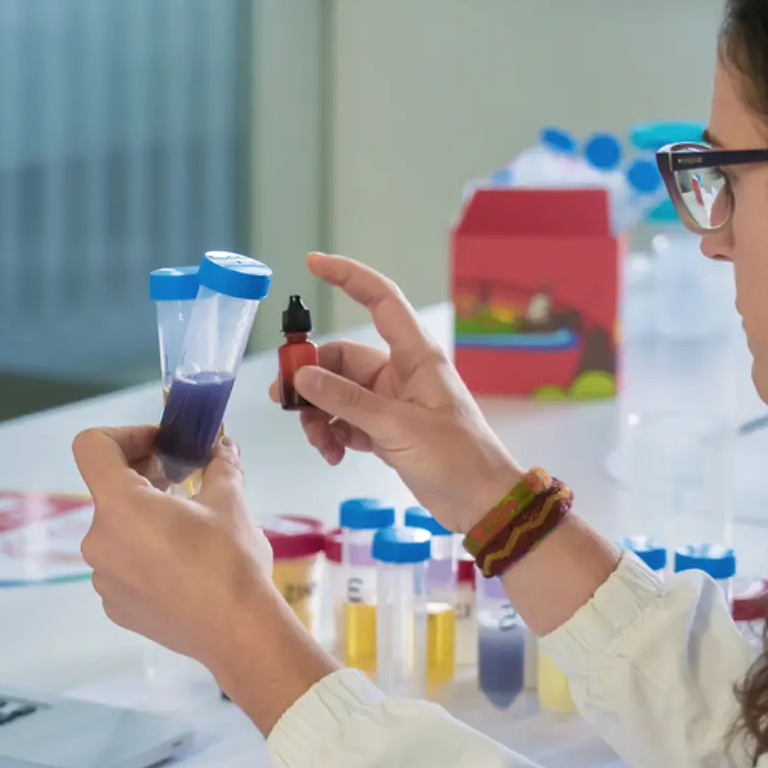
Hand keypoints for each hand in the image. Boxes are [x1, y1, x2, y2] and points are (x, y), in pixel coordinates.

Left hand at [75, 427, 338, 731]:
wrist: (238, 632)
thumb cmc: (230, 560)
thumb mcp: (230, 501)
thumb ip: (220, 464)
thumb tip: (223, 445)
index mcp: (119, 505)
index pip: (92, 446)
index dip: (125, 435)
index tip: (161, 446)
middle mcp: (98, 540)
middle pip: (109, 491)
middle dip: (144, 478)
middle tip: (184, 482)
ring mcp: (103, 578)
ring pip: (117, 531)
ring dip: (145, 520)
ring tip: (187, 529)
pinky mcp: (115, 607)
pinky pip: (122, 567)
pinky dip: (145, 557)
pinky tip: (182, 567)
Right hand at [273, 253, 519, 533]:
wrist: (482, 504)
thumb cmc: (457, 458)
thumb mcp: (398, 427)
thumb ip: (346, 400)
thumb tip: (301, 376)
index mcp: (416, 356)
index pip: (379, 300)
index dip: (347, 276)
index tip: (312, 263)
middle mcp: (401, 373)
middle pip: (341, 358)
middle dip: (311, 379)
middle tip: (285, 402)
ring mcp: (391, 403)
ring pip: (337, 393)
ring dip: (318, 414)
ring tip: (317, 442)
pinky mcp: (385, 431)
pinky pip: (345, 420)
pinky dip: (332, 434)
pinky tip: (331, 454)